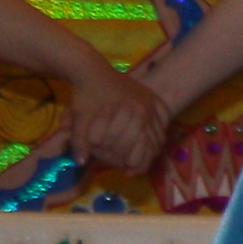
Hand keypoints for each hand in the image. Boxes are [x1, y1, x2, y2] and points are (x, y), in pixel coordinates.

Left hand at [63, 60, 170, 175]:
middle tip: (135, 168)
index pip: (143, 146)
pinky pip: (163, 114)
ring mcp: (150, 100)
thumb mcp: (79, 120)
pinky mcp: (149, 95)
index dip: (138, 164)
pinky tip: (154, 135)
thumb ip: (80, 143)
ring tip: (144, 157)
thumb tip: (80, 164)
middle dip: (146, 157)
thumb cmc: (85, 95)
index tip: (128, 173)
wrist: (90, 70)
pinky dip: (161, 127)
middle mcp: (147, 107)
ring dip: (154, 145)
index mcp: (134, 114)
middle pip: (154, 140)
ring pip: (161, 129)